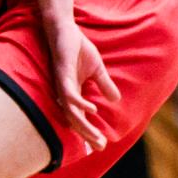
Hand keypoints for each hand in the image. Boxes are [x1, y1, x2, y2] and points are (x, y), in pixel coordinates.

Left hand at [47, 19, 119, 153]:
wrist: (65, 30)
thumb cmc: (77, 49)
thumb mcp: (97, 69)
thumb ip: (104, 84)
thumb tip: (116, 100)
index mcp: (73, 93)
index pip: (80, 117)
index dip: (88, 132)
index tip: (99, 146)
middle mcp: (65, 93)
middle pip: (74, 119)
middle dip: (87, 134)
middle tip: (99, 147)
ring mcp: (62, 84)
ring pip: (70, 111)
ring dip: (83, 125)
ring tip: (96, 136)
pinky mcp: (62, 74)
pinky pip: (69, 93)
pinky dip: (80, 102)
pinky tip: (91, 109)